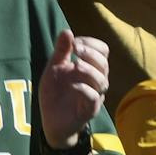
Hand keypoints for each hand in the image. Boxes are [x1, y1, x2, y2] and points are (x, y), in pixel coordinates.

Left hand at [39, 32, 107, 148]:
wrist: (51, 123)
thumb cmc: (55, 94)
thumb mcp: (53, 70)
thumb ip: (61, 52)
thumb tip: (68, 31)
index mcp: (91, 67)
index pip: (103, 49)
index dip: (91, 43)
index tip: (75, 42)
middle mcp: (97, 79)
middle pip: (104, 62)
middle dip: (91, 53)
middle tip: (76, 49)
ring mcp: (95, 94)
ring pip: (102, 79)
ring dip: (89, 69)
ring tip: (75, 66)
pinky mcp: (90, 109)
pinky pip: (94, 97)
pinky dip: (84, 89)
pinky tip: (72, 86)